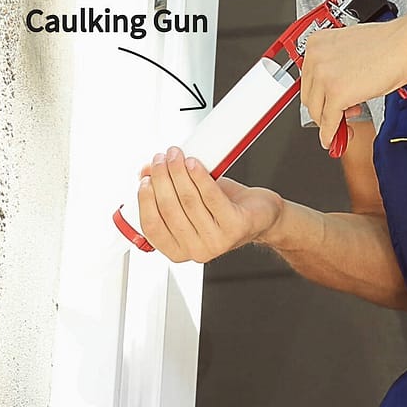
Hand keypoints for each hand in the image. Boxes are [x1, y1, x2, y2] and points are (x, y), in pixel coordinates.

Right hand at [137, 147, 282, 262]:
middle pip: (169, 209)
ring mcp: (217, 241)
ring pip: (189, 200)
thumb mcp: (190, 203)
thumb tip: (145, 173)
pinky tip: (195, 163)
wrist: (261, 215)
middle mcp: (197, 250)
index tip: (145, 179)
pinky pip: (211, 196)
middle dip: (162, 178)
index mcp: (179, 250)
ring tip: (176, 156)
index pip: (152, 227)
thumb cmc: (225, 210)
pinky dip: (200, 176)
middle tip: (161, 159)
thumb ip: (167, 191)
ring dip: (179, 172)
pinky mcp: (236, 227)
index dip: (145, 200)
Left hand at [301, 16, 406, 148]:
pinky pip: (329, 122)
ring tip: (348, 120)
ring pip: (317, 112)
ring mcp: (324, 76)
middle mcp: (316, 58)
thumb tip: (334, 88)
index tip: (326, 105)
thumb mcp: (352, 52)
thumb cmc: (389, 44)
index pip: (308, 80)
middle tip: (341, 114)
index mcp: (317, 43)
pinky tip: (335, 139)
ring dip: (330, 123)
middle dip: (324, 110)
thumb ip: (338, 68)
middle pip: (309, 97)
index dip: (320, 96)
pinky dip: (331, 135)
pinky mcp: (337, 94)